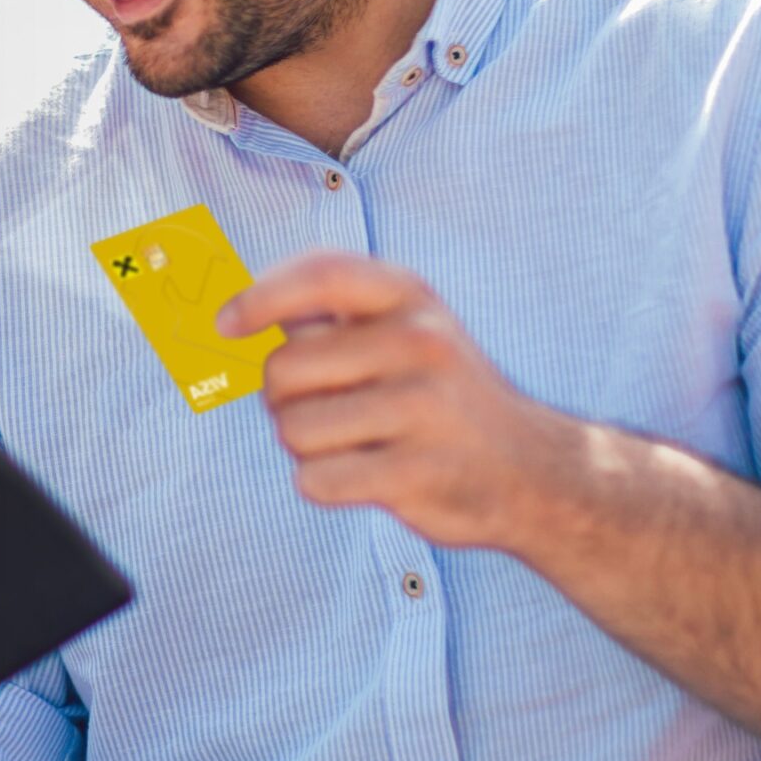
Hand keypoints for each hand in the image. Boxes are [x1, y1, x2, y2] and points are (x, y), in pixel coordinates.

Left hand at [220, 250, 591, 550]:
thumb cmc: (442, 398)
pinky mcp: (418, 472)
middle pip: (283, 370)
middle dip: (281, 400)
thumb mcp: (406, 333)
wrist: (534, 473)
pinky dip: (325, 485)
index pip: (321, 275)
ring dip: (305, 448)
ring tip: (355, 444)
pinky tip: (367, 477)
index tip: (226, 324)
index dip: (261, 296)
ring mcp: (423, 408)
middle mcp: (420, 344)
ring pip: (293, 430)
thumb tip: (234, 315)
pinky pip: (317, 480)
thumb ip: (329, 320)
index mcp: (410, 299)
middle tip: (324, 412)